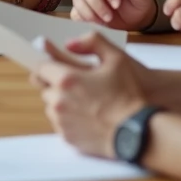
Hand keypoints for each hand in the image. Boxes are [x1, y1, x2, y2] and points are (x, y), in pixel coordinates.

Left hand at [33, 34, 148, 158]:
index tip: (57, 66)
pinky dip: (68, 119)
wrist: (138, 131)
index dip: (49, 65)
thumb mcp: (117, 58)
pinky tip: (88, 116)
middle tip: (80, 85)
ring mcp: (62, 122)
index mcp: (67, 79)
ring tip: (85, 101)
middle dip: (58, 84)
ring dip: (62, 102)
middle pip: (46, 88)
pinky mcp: (67, 138)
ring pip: (51, 107)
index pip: (41, 67)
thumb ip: (92, 42)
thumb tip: (68, 43)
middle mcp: (59, 101)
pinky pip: (60, 124)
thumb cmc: (129, 94)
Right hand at [70, 0, 155, 30]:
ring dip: (89, 13)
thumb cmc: (136, 5)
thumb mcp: (141, 0)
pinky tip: (95, 25)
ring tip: (104, 23)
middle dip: (98, 4)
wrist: (132, 18)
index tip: (117, 4)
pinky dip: (83, 20)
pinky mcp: (80, 9)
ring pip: (78, 0)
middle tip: (109, 18)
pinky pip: (75, 13)